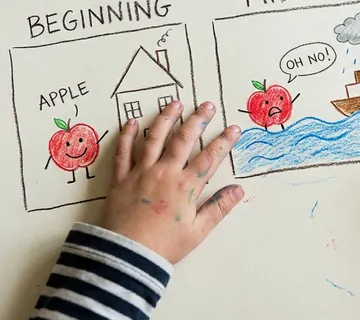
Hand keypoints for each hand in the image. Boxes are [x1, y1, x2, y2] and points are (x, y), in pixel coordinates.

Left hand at [100, 101, 243, 263]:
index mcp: (186, 187)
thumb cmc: (163, 246)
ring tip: (175, 103)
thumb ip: (218, 208)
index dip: (224, 142)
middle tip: (207, 105)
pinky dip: (127, 136)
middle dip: (198, 120)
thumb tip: (238, 190)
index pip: (210, 158)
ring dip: (166, 119)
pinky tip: (131, 122)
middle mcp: (165, 173)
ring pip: (154, 138)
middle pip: (184, 140)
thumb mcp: (197, 231)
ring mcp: (141, 173)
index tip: (234, 128)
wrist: (126, 255)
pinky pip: (123, 152)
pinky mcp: (121, 178)